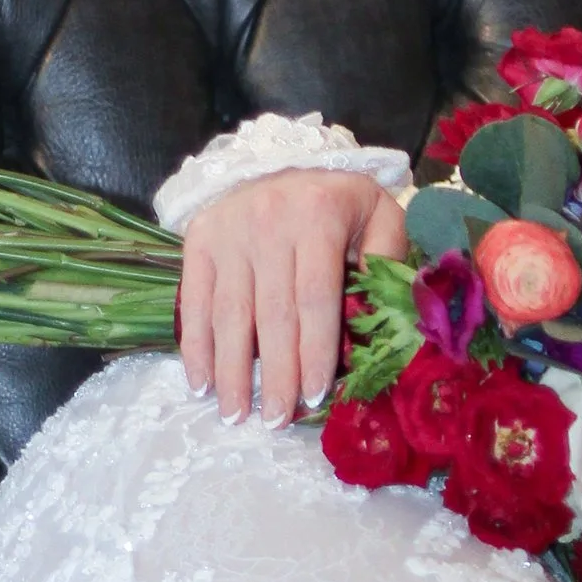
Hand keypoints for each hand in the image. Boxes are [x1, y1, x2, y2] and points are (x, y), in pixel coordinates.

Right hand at [176, 172, 407, 424]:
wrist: (282, 159)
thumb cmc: (340, 202)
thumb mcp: (379, 214)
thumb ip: (388, 258)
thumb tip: (383, 317)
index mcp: (319, 217)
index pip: (315, 299)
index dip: (314, 353)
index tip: (313, 397)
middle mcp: (269, 223)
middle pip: (272, 315)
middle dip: (274, 374)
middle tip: (275, 421)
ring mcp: (229, 232)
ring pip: (229, 313)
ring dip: (231, 370)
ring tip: (236, 414)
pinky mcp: (199, 239)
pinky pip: (194, 300)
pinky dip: (196, 345)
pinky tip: (202, 381)